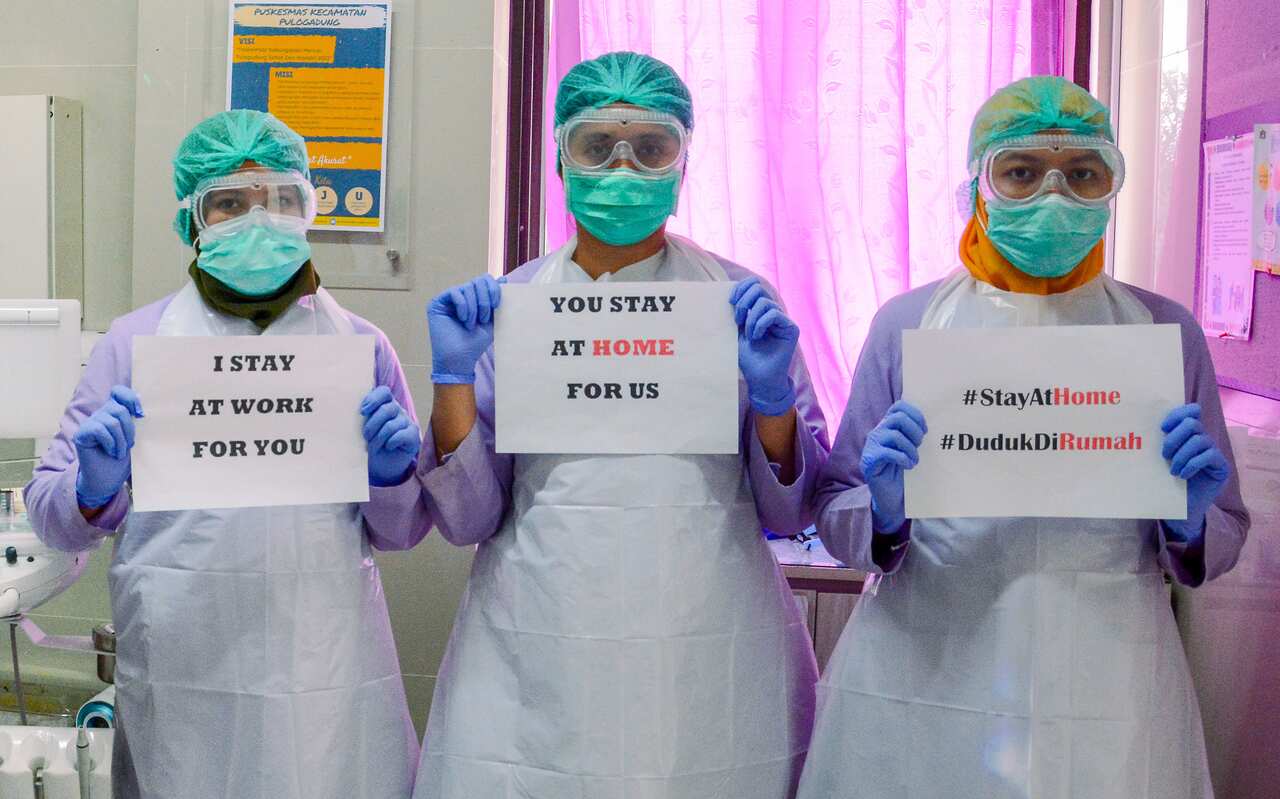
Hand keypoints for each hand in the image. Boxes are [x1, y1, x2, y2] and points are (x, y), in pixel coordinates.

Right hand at [74, 385, 143, 508]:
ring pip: (112, 422)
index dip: (129, 397)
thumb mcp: (132, 436)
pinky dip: (110, 443)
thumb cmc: (121, 458)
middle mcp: (101, 414)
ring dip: (121, 441)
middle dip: (129, 430)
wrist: (107, 479)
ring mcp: (90, 423)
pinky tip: (110, 452)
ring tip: (119, 453)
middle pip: (119, 410)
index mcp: (114, 412)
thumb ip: (134, 420)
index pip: (118, 391)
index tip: (140, 414)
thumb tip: (140, 404)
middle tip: (128, 446)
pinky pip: (100, 430)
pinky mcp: (81, 433)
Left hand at [361, 386, 421, 486]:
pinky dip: (390, 443)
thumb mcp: (361, 428)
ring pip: (391, 425)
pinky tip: (388, 447)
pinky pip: (401, 435)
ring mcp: (407, 421)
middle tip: (366, 437)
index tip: (362, 412)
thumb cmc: (368, 444)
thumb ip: (363, 416)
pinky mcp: (413, 435)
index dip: (374, 399)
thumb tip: (359, 409)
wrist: (380, 465)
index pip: (384, 392)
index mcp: (384, 404)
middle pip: (387, 409)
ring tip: (373, 446)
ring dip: (379, 438)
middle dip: (372, 425)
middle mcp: (397, 410)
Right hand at [428, 275, 502, 383]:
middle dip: (484, 300)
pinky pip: (454, 292)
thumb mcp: (492, 320)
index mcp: (475, 298)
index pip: (486, 280)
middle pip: (478, 280)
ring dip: (474, 308)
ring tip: (471, 324)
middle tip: (483, 319)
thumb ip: (497, 301)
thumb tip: (503, 279)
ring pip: (467, 287)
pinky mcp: (438, 303)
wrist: (460, 359)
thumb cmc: (476, 343)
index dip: (494, 289)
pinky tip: (462, 320)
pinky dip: (463, 306)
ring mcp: (450, 299)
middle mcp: (463, 296)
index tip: (497, 305)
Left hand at [730, 277, 798, 414]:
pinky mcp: (791, 328)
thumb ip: (738, 312)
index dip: (741, 287)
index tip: (730, 302)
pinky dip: (760, 324)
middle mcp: (773, 312)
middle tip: (738, 320)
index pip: (754, 284)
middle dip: (744, 302)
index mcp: (760, 310)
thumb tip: (731, 293)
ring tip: (749, 335)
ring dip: (751, 319)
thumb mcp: (737, 331)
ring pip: (765, 302)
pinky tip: (757, 337)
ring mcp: (783, 319)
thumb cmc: (748, 358)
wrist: (759, 378)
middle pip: (759, 287)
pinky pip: (774, 314)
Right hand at [860, 401, 926, 533]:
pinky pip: (888, 452)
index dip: (915, 414)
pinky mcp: (869, 460)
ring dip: (910, 448)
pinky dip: (902, 458)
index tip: (925, 430)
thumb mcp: (910, 450)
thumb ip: (913, 435)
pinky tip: (908, 466)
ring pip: (895, 434)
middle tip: (919, 445)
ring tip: (915, 460)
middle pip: (898, 417)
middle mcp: (877, 432)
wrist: (890, 498)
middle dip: (914, 430)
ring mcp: (871, 446)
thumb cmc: (902, 473)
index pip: (898, 406)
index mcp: (887, 427)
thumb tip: (930, 425)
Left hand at [1160, 403, 1229, 542]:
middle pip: (1192, 423)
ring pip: (1199, 439)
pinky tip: (1183, 475)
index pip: (1190, 411)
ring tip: (1172, 470)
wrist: (1178, 510)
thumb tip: (1136, 429)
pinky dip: (1192, 464)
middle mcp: (1202, 439)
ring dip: (1181, 455)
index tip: (1162, 428)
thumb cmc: (1165, 483)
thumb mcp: (1157, 461)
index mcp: (1187, 434)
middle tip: (1163, 455)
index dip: (1177, 414)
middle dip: (1174, 438)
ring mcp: (1213, 452)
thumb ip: (1156, 444)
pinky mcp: (1221, 466)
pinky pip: (1209, 455)